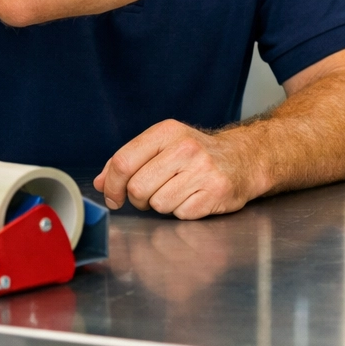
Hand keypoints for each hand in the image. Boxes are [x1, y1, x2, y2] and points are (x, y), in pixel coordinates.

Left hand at [94, 119, 262, 218]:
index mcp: (168, 132)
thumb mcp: (163, 146)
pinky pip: (180, 213)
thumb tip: (101, 182)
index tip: (113, 196)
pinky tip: (194, 198)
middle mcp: (186, 148)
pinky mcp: (215, 192)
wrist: (243, 160)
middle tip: (151, 195)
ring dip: (163, 205)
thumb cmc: (196, 156)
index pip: (124, 162)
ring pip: (158, 204)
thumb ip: (129, 162)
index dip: (112, 185)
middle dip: (138, 199)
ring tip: (178, 192)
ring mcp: (203, 170)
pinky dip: (182, 211)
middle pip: (138, 188)